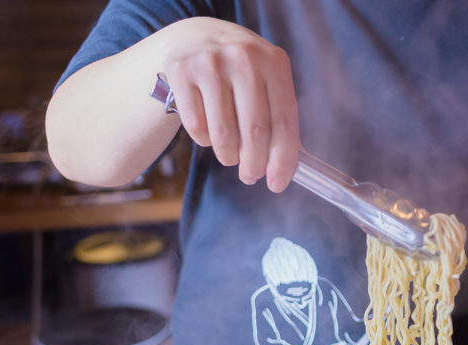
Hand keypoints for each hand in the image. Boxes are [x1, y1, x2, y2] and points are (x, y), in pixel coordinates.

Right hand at [161, 17, 300, 190]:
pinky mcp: (181, 70)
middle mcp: (245, 58)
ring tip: (231, 157)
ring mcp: (211, 62)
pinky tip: (208, 132)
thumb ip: (279, 117)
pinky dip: (204, 140)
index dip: (283, 159)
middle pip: (255, 132)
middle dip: (254, 165)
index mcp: (275, 62)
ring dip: (229, 157)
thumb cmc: (240, 70)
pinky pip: (197, 127)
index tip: (278, 184)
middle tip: (250, 176)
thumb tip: (285, 169)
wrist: (195, 37)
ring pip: (223, 135)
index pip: (284, 121)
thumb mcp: (266, 80)